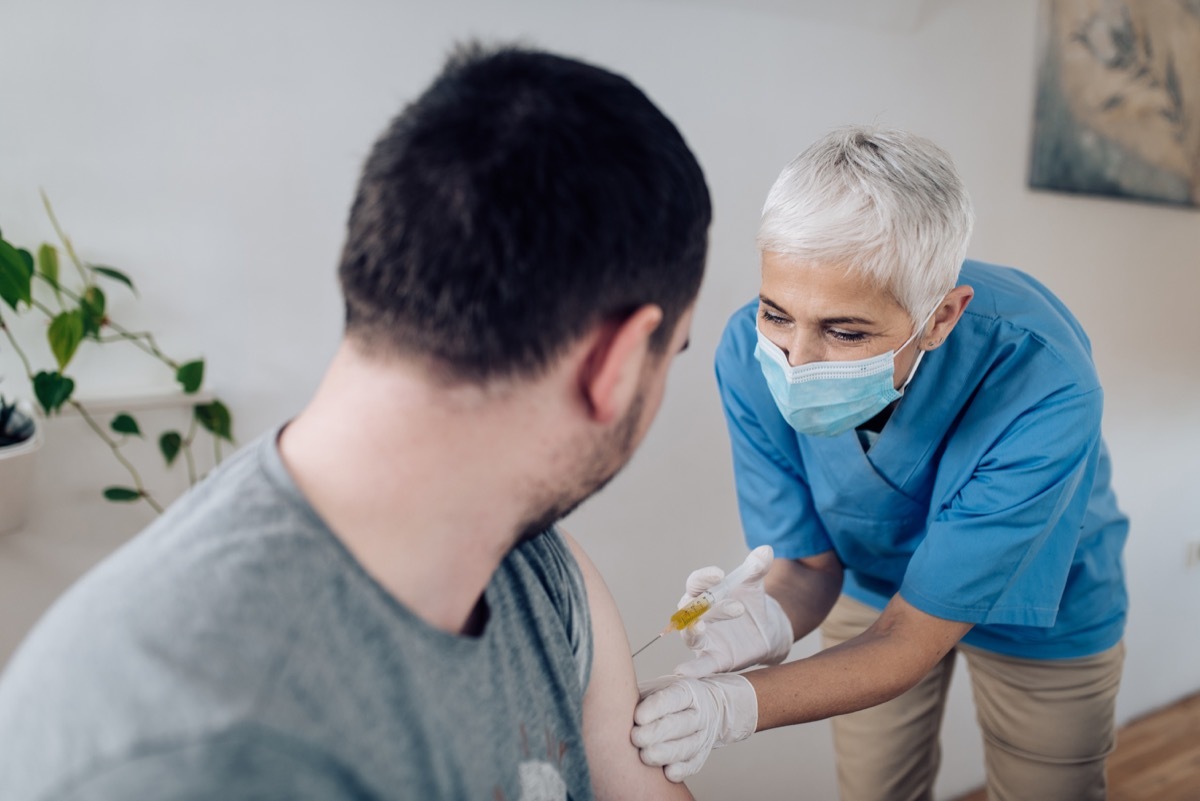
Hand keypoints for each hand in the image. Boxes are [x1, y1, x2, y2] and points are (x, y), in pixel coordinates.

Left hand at [632, 673, 757, 782]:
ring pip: (687, 747)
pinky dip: (680, 770)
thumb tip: (618, 701)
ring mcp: (703, 736)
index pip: (673, 698)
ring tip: (644, 756)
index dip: (655, 709)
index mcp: (688, 691)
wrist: (700, 708)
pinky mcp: (701, 755)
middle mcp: (699, 713)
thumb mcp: (657, 687)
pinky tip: (666, 772)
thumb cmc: (666, 700)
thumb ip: (642, 694)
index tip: (637, 718)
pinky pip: (693, 765)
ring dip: (665, 754)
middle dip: (656, 733)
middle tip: (635, 738)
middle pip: (679, 724)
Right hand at [674, 544, 792, 676]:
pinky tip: (681, 672)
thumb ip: (757, 567)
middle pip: (692, 609)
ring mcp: (703, 639)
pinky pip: (700, 665)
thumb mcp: (755, 584)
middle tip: (738, 606)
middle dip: (708, 606)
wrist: (763, 629)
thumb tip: (766, 550)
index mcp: (703, 593)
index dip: (704, 578)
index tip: (719, 574)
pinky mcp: (713, 659)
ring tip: (699, 626)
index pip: (696, 583)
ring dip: (692, 630)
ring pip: (690, 635)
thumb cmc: (750, 602)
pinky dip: (691, 669)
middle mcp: (696, 615)